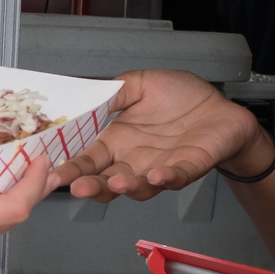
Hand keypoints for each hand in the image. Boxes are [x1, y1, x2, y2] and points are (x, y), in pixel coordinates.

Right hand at [51, 69, 266, 202]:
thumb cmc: (181, 98)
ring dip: (126, 187)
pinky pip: (176, 178)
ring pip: (138, 187)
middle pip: (106, 182)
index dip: (72, 168)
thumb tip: (87, 98)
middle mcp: (134, 161)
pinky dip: (167, 179)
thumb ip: (115, 92)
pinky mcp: (188, 168)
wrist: (220, 107)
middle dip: (91, 187)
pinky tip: (157, 176)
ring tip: (115, 183)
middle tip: (77, 188)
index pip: (89, 160)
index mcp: (118, 142)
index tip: (53, 174)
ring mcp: (160, 168)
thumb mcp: (141, 84)